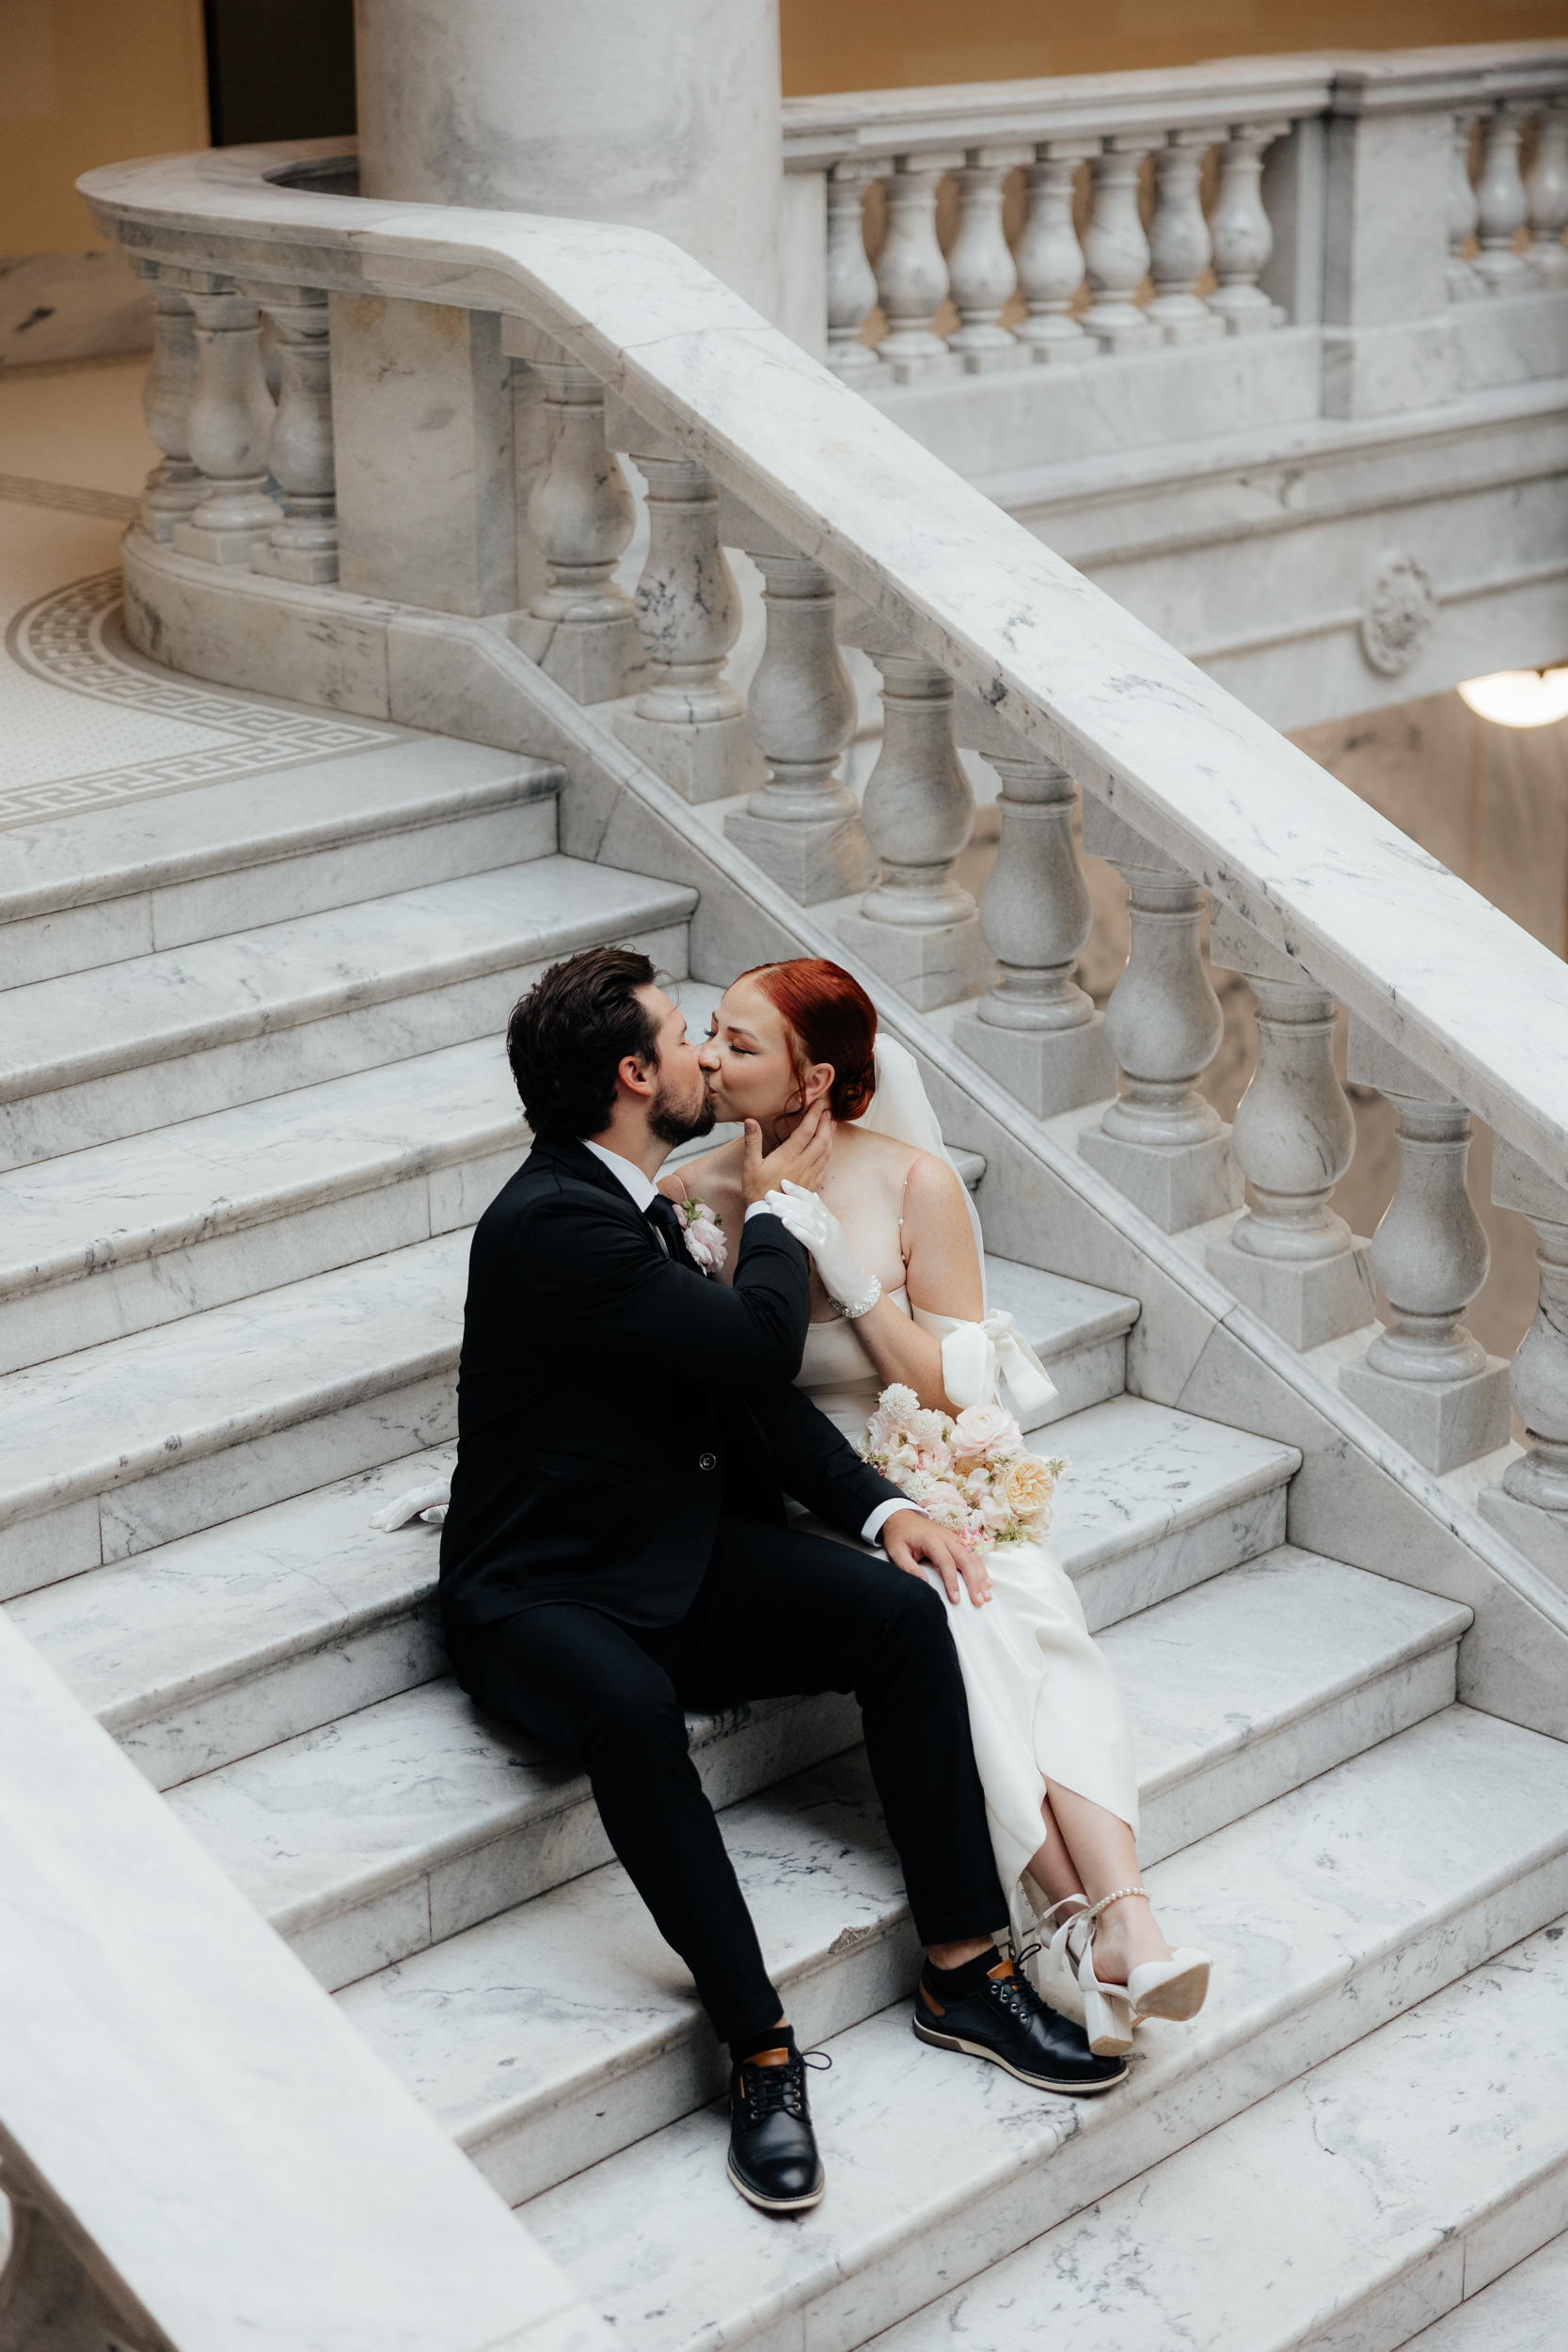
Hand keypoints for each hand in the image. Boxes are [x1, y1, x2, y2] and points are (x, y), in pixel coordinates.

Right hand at [741, 1102, 830, 1205]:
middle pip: (821, 1139)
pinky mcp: (811, 1186)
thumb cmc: (757, 1191)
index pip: (806, 1130)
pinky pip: (825, 1168)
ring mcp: (809, 1175)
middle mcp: (803, 1164)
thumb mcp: (749, 1165)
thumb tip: (750, 1121)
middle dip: (826, 1123)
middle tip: (828, 1112)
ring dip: (830, 1137)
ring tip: (832, 1126)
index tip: (820, 1103)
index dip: (814, 1115)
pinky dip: (828, 1156)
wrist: (769, 1217)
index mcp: (789, 1156)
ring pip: (826, 1153)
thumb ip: (752, 1141)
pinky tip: (828, 1152)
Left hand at [765, 1179, 876, 1311]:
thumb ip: (821, 1221)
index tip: (783, 1182)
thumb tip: (810, 1203)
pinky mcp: (825, 1251)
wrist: (852, 1281)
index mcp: (831, 1221)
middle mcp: (831, 1226)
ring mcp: (829, 1238)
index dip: (798, 1190)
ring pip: (807, 1219)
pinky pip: (808, 1237)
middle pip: (807, 1207)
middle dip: (787, 1199)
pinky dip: (795, 1228)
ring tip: (772, 1206)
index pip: (813, 1200)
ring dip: (788, 1211)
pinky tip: (783, 1222)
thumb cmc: (836, 1260)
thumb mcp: (829, 1237)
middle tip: (769, 1193)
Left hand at [881, 1509, 991, 1606]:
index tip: (956, 1599)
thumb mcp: (896, 1551)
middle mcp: (947, 1538)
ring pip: (973, 1557)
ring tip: (986, 1596)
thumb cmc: (899, 1536)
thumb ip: (909, 1568)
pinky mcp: (957, 1541)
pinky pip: (973, 1554)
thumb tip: (926, 1585)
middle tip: (979, 1601)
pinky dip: (981, 1569)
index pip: (946, 1563)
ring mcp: (954, 1538)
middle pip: (966, 1559)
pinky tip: (986, 1582)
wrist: (901, 1516)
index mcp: (932, 1540)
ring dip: (981, 1577)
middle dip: (974, 1581)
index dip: (952, 1582)